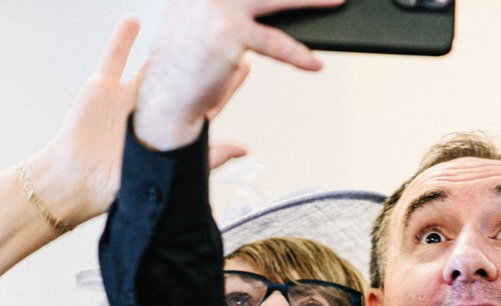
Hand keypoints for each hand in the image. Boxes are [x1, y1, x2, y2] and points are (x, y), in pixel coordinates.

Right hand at [23, 17, 250, 228]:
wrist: (80, 181)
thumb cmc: (120, 185)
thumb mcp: (171, 169)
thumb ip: (209, 156)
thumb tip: (245, 149)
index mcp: (170, 130)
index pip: (206, 103)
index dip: (226, 85)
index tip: (243, 67)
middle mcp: (152, 111)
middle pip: (184, 79)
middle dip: (204, 60)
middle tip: (223, 38)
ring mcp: (128, 98)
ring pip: (152, 65)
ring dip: (169, 46)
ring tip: (186, 26)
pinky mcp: (103, 88)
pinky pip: (114, 58)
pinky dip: (122, 38)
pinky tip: (133, 22)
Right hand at [134, 0, 343, 150]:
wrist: (165, 101)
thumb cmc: (185, 72)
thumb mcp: (204, 31)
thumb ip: (233, 16)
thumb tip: (265, 29)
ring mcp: (217, 7)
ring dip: (311, 0)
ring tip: (335, 1)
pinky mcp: (230, 33)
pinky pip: (275, 43)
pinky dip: (298, 55)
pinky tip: (314, 63)